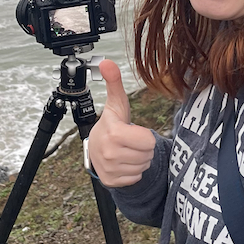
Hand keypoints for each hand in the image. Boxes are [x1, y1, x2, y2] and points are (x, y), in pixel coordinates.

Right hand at [88, 59, 156, 187]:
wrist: (95, 149)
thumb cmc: (111, 125)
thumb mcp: (116, 104)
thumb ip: (114, 83)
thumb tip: (107, 62)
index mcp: (113, 134)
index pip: (148, 141)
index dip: (144, 135)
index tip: (133, 131)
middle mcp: (109, 153)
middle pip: (148, 155)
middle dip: (143, 148)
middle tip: (130, 142)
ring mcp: (110, 169)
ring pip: (143, 167)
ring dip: (139, 160)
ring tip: (127, 151)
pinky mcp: (111, 181)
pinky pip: (136, 177)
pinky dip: (133, 172)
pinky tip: (124, 162)